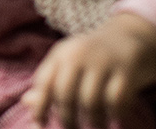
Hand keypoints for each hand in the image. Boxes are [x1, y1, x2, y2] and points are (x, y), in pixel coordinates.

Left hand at [22, 12, 155, 127]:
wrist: (129, 35)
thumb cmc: (92, 57)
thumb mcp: (68, 62)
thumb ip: (49, 82)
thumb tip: (27, 103)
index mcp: (61, 54)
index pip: (44, 83)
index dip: (40, 107)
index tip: (41, 124)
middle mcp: (79, 55)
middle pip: (65, 95)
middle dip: (68, 120)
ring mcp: (103, 61)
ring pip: (91, 102)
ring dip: (94, 122)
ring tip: (97, 127)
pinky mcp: (126, 70)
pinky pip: (116, 100)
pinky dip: (116, 114)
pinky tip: (116, 118)